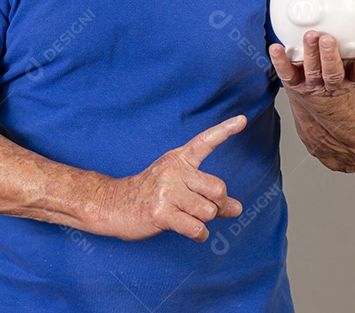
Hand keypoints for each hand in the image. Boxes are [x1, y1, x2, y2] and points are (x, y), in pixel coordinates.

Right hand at [95, 115, 246, 242]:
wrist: (112, 205)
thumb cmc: (149, 195)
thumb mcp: (178, 186)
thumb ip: (208, 195)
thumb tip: (237, 208)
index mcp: (178, 160)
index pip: (204, 142)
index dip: (225, 130)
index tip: (242, 120)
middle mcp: (173, 172)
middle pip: (218, 189)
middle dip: (218, 205)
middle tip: (205, 209)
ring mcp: (166, 192)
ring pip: (208, 212)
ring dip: (204, 221)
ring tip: (186, 218)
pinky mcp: (161, 213)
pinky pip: (197, 228)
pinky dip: (199, 235)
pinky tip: (190, 231)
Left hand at [270, 1, 354, 97]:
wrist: (327, 113)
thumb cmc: (346, 73)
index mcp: (353, 76)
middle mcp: (334, 83)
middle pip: (333, 72)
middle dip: (329, 56)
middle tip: (327, 39)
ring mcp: (315, 86)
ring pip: (313, 72)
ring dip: (310, 55)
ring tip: (309, 37)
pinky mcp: (296, 86)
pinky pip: (288, 75)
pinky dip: (281, 62)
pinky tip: (276, 49)